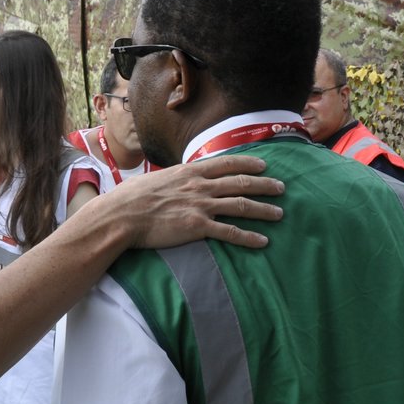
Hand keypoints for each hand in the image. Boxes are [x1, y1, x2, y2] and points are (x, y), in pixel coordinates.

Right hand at [102, 154, 283, 249]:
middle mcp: (200, 186)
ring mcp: (200, 205)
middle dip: (264, 185)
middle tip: (282, 188)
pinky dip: (249, 236)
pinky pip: (230, 232)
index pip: (226, 163)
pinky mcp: (198, 227)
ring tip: (279, 213)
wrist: (121, 215)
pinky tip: (262, 241)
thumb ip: (174, 180)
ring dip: (263, 209)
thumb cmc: (132, 198)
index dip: (248, 163)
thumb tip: (177, 180)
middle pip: (240, 182)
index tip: (264, 164)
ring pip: (241, 205)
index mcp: (190, 172)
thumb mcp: (156, 179)